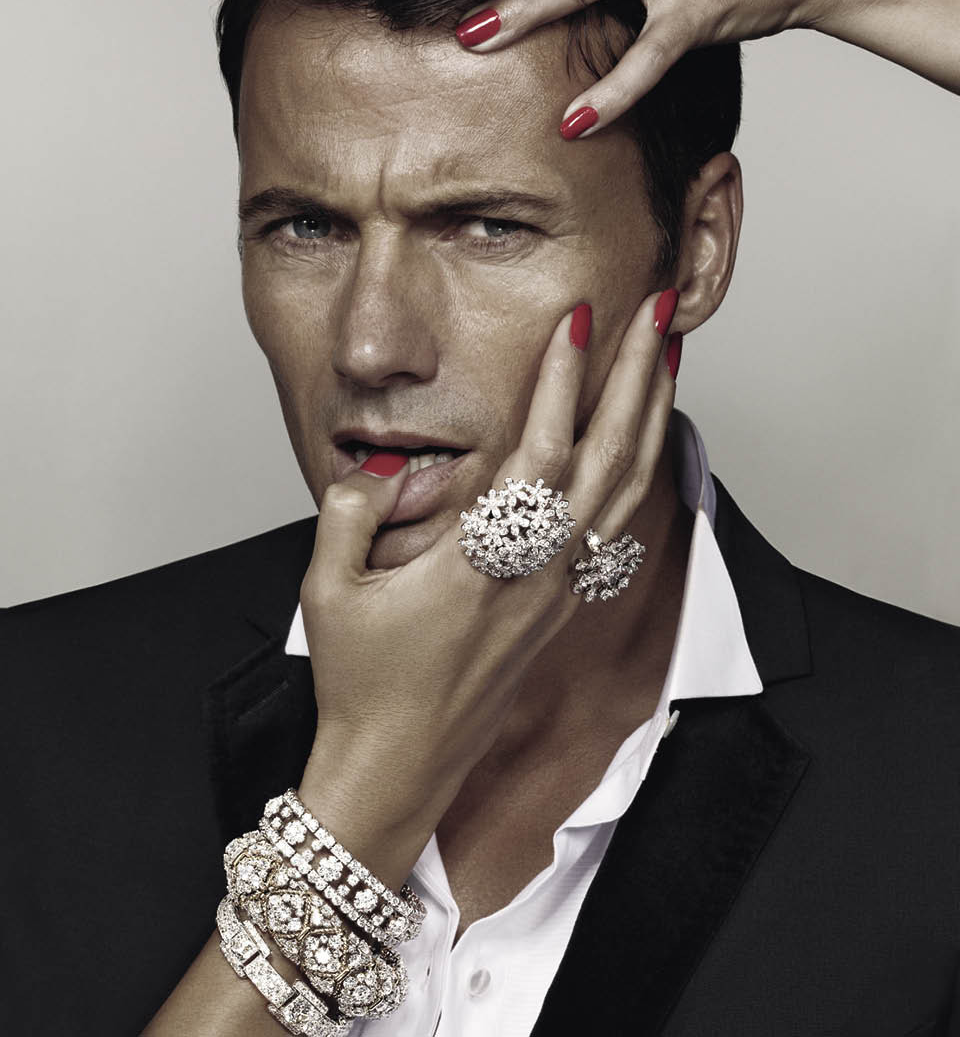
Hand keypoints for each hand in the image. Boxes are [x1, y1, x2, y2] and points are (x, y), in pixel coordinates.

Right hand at [298, 292, 677, 878]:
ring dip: (651, 419)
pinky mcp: (560, 608)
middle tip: (659, 312)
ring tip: (667, 360)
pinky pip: (614, 528)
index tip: (578, 319)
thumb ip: (355, 508)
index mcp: (484, 561)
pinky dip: (637, 474)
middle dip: (638, 378)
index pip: (539, 451)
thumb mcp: (329, 589)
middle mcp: (538, 573)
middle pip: (610, 459)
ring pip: (626, 492)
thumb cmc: (364, 684)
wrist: (399, 767)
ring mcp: (558, 593)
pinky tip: (642, 447)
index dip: (561, 381)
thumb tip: (390, 461)